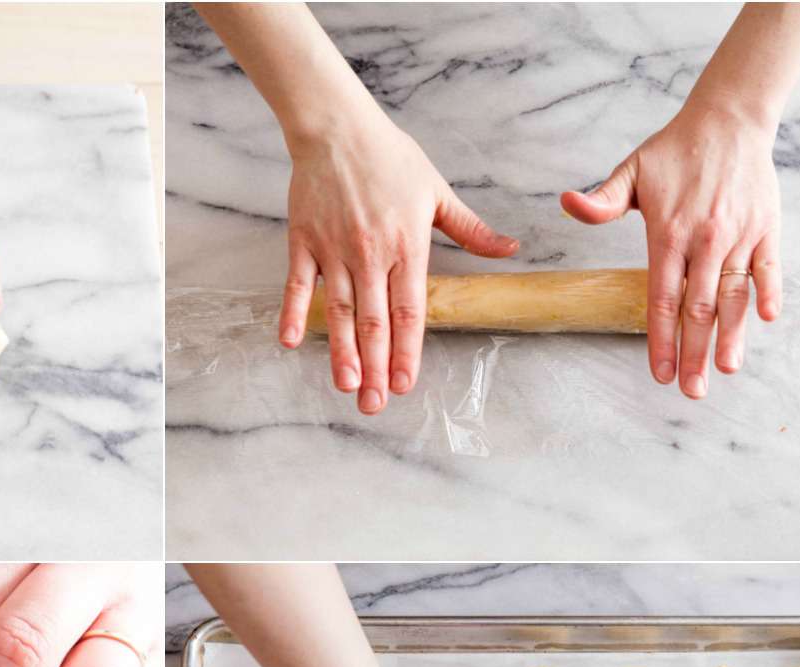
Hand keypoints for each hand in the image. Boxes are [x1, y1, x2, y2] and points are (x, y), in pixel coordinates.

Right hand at [280, 113, 518, 414]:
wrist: (337, 128)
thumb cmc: (389, 157)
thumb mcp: (436, 191)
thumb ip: (470, 229)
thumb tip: (509, 249)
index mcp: (407, 244)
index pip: (410, 309)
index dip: (408, 349)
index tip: (406, 382)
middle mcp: (370, 253)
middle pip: (374, 321)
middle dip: (376, 366)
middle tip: (375, 404)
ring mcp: (334, 250)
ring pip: (339, 311)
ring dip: (342, 352)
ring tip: (346, 386)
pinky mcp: (304, 242)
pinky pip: (298, 285)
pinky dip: (293, 313)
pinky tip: (290, 343)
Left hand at [562, 102, 780, 398]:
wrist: (729, 119)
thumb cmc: (675, 151)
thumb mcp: (630, 172)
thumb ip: (600, 200)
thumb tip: (566, 203)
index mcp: (669, 235)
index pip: (661, 299)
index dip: (659, 339)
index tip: (659, 373)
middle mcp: (705, 241)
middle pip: (697, 308)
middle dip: (694, 352)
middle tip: (692, 391)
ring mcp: (738, 235)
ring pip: (734, 295)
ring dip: (732, 335)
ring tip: (726, 369)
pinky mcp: (766, 228)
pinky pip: (768, 267)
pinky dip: (769, 293)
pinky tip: (767, 321)